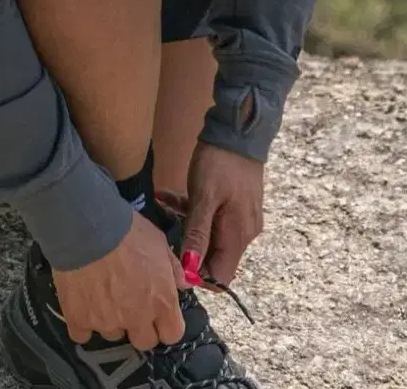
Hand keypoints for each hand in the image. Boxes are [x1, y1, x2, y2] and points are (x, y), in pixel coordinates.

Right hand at [53, 212, 185, 351]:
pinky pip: (82, 334)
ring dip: (110, 320)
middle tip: (129, 303)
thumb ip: (173, 267)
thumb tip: (182, 284)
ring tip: (101, 294)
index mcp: (161, 301)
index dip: (165, 324)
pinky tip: (81, 303)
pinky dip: (83, 322)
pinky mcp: (78, 320)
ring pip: (112, 334)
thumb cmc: (128, 231)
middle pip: (143, 342)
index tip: (157, 312)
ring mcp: (106, 323)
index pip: (172, 334)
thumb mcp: (158, 241)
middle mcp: (136, 318)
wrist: (88, 228)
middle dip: (138, 326)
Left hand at [170, 142, 264, 288]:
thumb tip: (189, 270)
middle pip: (214, 257)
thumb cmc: (221, 162)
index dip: (197, 276)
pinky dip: (191, 210)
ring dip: (185, 225)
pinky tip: (167, 195)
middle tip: (161, 234)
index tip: (173, 262)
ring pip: (210, 234)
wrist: (239, 129)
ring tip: (161, 205)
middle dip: (188, 249)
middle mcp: (244, 232)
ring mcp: (240, 217)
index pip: (221, 277)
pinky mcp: (235, 203)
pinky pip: (212, 216)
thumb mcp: (203, 197)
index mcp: (239, 235)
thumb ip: (197, 234)